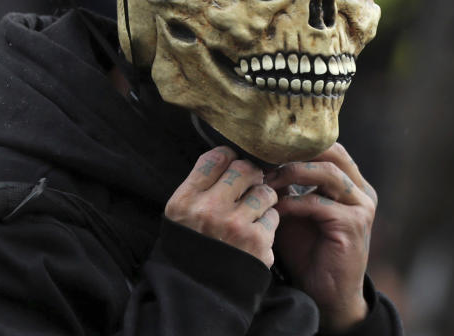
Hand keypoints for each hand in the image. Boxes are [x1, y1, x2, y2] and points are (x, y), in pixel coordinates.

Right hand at [165, 146, 278, 267]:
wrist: (199, 296)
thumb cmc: (191, 251)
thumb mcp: (180, 217)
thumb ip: (200, 188)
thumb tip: (229, 158)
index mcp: (185, 201)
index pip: (215, 158)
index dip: (229, 156)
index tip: (233, 163)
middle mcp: (209, 209)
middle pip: (244, 168)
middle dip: (251, 174)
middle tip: (251, 184)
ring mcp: (235, 225)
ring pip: (264, 191)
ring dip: (263, 198)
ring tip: (254, 211)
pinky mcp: (257, 242)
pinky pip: (273, 216)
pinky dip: (268, 223)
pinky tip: (257, 234)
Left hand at [267, 143, 377, 333]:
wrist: (326, 295)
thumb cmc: (308, 253)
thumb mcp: (296, 212)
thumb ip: (287, 187)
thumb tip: (260, 160)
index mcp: (351, 184)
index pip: (329, 148)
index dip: (299, 144)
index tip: (267, 147)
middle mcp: (361, 191)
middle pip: (333, 152)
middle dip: (297, 153)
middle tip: (266, 157)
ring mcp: (361, 207)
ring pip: (328, 172)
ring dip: (292, 173)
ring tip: (266, 182)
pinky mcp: (353, 225)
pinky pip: (319, 203)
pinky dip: (293, 203)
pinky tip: (275, 209)